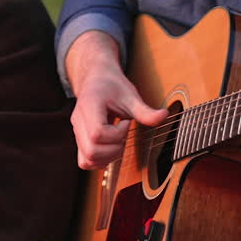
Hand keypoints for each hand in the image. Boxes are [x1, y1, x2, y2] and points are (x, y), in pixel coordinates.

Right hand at [66, 31, 167, 169]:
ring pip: (86, 160)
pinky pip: (85, 161)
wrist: (96, 79)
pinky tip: (111, 148)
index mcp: (89, 106)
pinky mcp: (79, 140)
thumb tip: (164, 116)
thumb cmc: (112, 86)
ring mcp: (77, 132)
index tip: (126, 122)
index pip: (97, 133)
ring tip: (118, 141)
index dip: (116, 134)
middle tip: (123, 134)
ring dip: (108, 157)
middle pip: (91, 150)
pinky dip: (100, 161)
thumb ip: (144, 110)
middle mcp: (78, 121)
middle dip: (114, 149)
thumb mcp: (130, 95)